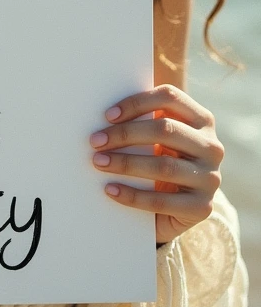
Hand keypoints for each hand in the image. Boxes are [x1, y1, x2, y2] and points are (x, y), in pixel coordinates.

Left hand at [89, 84, 223, 244]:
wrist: (177, 209)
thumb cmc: (161, 160)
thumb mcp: (159, 138)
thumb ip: (144, 119)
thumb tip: (105, 112)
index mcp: (202, 120)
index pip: (170, 97)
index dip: (137, 103)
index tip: (107, 116)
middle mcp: (212, 146)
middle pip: (165, 130)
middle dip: (125, 134)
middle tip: (96, 141)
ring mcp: (211, 178)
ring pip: (164, 166)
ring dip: (125, 163)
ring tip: (99, 162)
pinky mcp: (202, 208)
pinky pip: (162, 201)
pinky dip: (132, 195)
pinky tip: (111, 189)